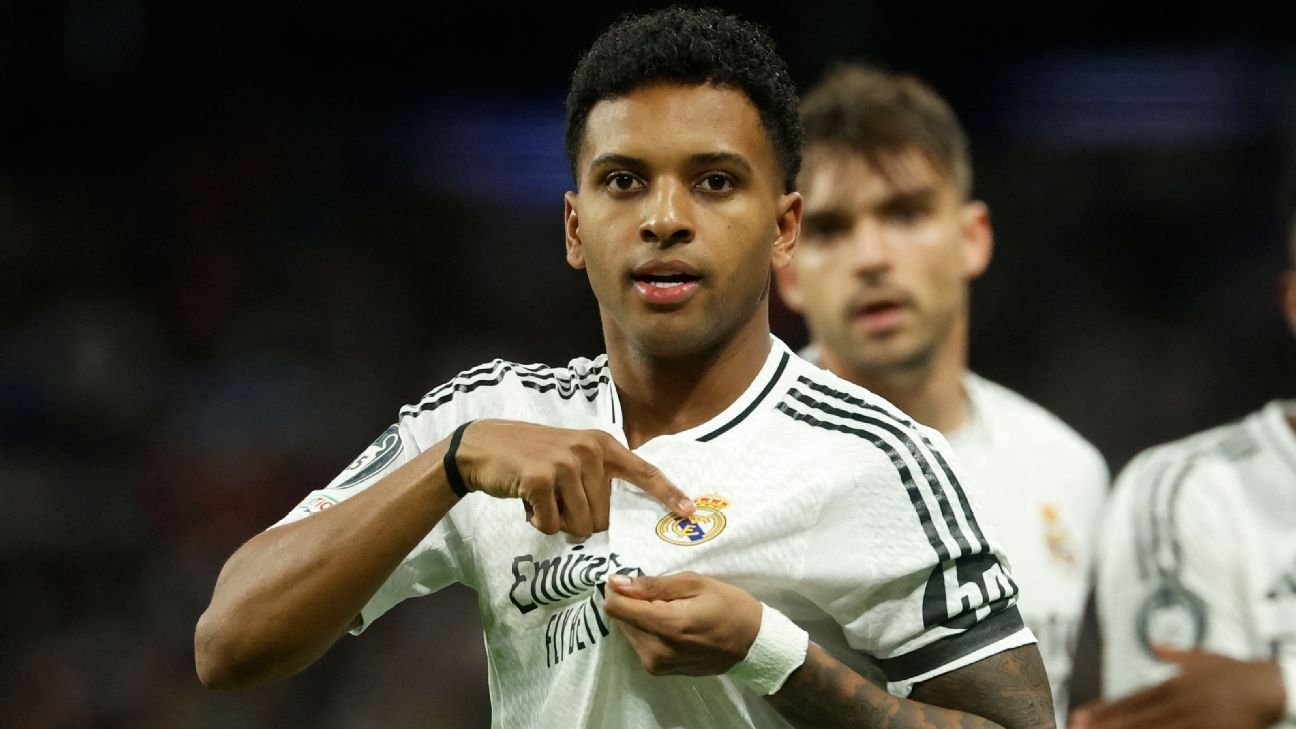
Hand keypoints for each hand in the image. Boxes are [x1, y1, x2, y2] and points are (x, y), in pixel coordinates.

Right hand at [453, 420, 693, 536]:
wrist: (483, 446)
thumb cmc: (530, 457)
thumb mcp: (570, 455)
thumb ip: (595, 477)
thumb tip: (610, 520)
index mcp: (602, 445)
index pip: (643, 471)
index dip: (667, 493)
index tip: (690, 511)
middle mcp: (589, 451)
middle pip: (603, 517)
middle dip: (579, 520)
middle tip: (556, 500)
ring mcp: (565, 463)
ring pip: (580, 525)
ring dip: (558, 523)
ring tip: (540, 498)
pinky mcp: (541, 479)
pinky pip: (552, 525)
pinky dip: (538, 522)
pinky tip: (526, 501)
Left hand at [603, 571, 762, 675]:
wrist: (753, 644)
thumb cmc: (729, 606)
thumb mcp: (695, 583)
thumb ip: (653, 585)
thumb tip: (616, 582)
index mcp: (666, 626)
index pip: (616, 607)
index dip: (617, 589)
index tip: (630, 579)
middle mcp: (656, 651)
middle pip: (621, 619)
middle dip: (633, 602)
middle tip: (661, 593)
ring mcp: (657, 665)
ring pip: (628, 630)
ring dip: (640, 616)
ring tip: (670, 608)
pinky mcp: (659, 670)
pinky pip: (640, 642)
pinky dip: (648, 629)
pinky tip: (670, 623)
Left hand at [1069, 647, 1284, 728]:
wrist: (1271, 683)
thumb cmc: (1236, 672)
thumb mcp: (1203, 658)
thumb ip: (1176, 654)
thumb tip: (1155, 645)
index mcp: (1174, 684)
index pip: (1131, 699)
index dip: (1104, 709)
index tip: (1079, 716)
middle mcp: (1180, 701)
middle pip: (1137, 717)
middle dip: (1106, 725)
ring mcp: (1197, 718)